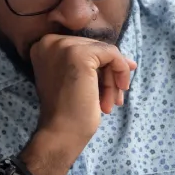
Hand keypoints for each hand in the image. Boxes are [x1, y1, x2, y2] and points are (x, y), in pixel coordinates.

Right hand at [29, 34, 136, 148]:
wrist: (61, 133)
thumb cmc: (69, 112)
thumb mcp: (76, 80)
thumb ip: (93, 65)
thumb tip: (129, 61)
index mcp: (44, 47)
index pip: (83, 47)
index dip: (101, 65)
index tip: (114, 83)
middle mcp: (50, 42)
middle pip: (95, 48)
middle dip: (109, 73)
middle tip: (115, 97)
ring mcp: (63, 46)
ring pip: (105, 51)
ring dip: (114, 77)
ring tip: (113, 102)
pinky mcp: (79, 54)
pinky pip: (112, 54)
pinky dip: (121, 71)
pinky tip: (117, 93)